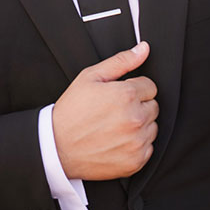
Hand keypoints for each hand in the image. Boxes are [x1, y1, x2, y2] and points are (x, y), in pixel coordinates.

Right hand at [53, 43, 158, 179]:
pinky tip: (116, 142)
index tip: (117, 97)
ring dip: (139, 126)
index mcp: (127, 95)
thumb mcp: (90, 78)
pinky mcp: (136, 161)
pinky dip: (136, 145)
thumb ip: (121, 61)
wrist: (56, 148)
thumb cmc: (71, 111)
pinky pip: (148, 147)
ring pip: (152, 127)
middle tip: (113, 113)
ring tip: (113, 128)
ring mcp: (137, 142)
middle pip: (153, 107)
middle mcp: (136, 119)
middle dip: (138, 107)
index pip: (150, 87)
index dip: (133, 90)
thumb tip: (144, 48)